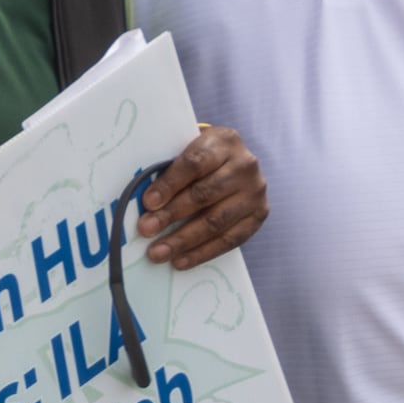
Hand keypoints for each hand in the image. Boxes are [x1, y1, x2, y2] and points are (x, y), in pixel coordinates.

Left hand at [138, 124, 265, 268]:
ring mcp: (255, 192)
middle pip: (204, 194)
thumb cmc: (203, 158)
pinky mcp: (259, 215)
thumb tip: (144, 203)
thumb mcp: (188, 149)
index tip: (148, 202)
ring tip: (158, 252)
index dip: (170, 184)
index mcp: (224, 141)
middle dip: (171, 215)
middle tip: (146, 229)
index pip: (194, 163)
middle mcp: (245, 165)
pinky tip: (181, 260)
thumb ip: (169, 168)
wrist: (236, 163)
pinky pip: (229, 240)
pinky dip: (202, 253)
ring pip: (216, 221)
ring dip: (183, 240)